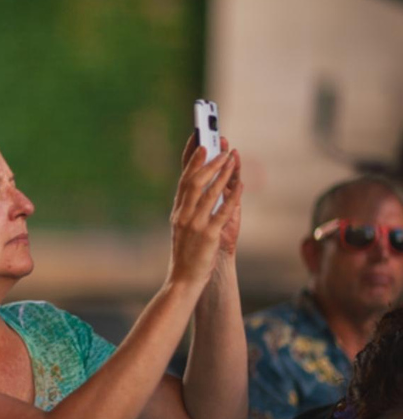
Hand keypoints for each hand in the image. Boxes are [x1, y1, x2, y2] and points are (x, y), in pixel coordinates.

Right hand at [168, 133, 243, 284]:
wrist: (183, 279)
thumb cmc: (187, 253)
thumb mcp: (183, 227)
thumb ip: (190, 208)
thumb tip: (202, 186)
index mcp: (178, 212)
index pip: (183, 179)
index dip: (190, 158)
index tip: (198, 139)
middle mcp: (183, 215)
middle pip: (194, 181)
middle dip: (207, 161)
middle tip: (220, 144)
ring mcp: (195, 225)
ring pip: (209, 193)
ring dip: (222, 174)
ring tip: (232, 158)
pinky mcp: (208, 236)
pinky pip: (222, 212)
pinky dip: (232, 197)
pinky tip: (240, 185)